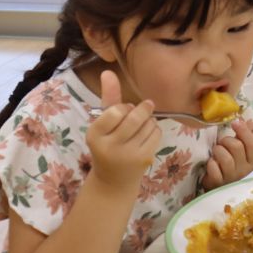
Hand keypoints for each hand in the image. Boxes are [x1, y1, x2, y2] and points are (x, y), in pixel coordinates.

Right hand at [86, 71, 161, 191]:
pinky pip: (156, 133)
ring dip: (149, 120)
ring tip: (141, 126)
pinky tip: (146, 136)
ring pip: (149, 123)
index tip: (123, 111)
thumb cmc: (107, 145)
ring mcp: (128, 154)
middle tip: (141, 110)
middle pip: (135, 116)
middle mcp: (110, 146)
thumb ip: (108, 98)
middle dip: (142, 109)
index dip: (124, 108)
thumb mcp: (103, 123)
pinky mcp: (144, 158)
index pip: (116, 110)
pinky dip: (154, 130)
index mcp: (95, 135)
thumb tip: (108, 71)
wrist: (113, 180)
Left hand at [201, 118, 252, 189]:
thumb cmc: (228, 164)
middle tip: (221, 143)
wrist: (216, 184)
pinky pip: (214, 168)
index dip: (244, 131)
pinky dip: (210, 163)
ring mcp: (232, 177)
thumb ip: (241, 139)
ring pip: (226, 158)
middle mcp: (244, 170)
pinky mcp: (218, 183)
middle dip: (226, 140)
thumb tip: (240, 120)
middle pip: (237, 147)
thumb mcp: (238, 152)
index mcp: (252, 161)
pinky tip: (211, 163)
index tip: (234, 123)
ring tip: (215, 152)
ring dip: (218, 150)